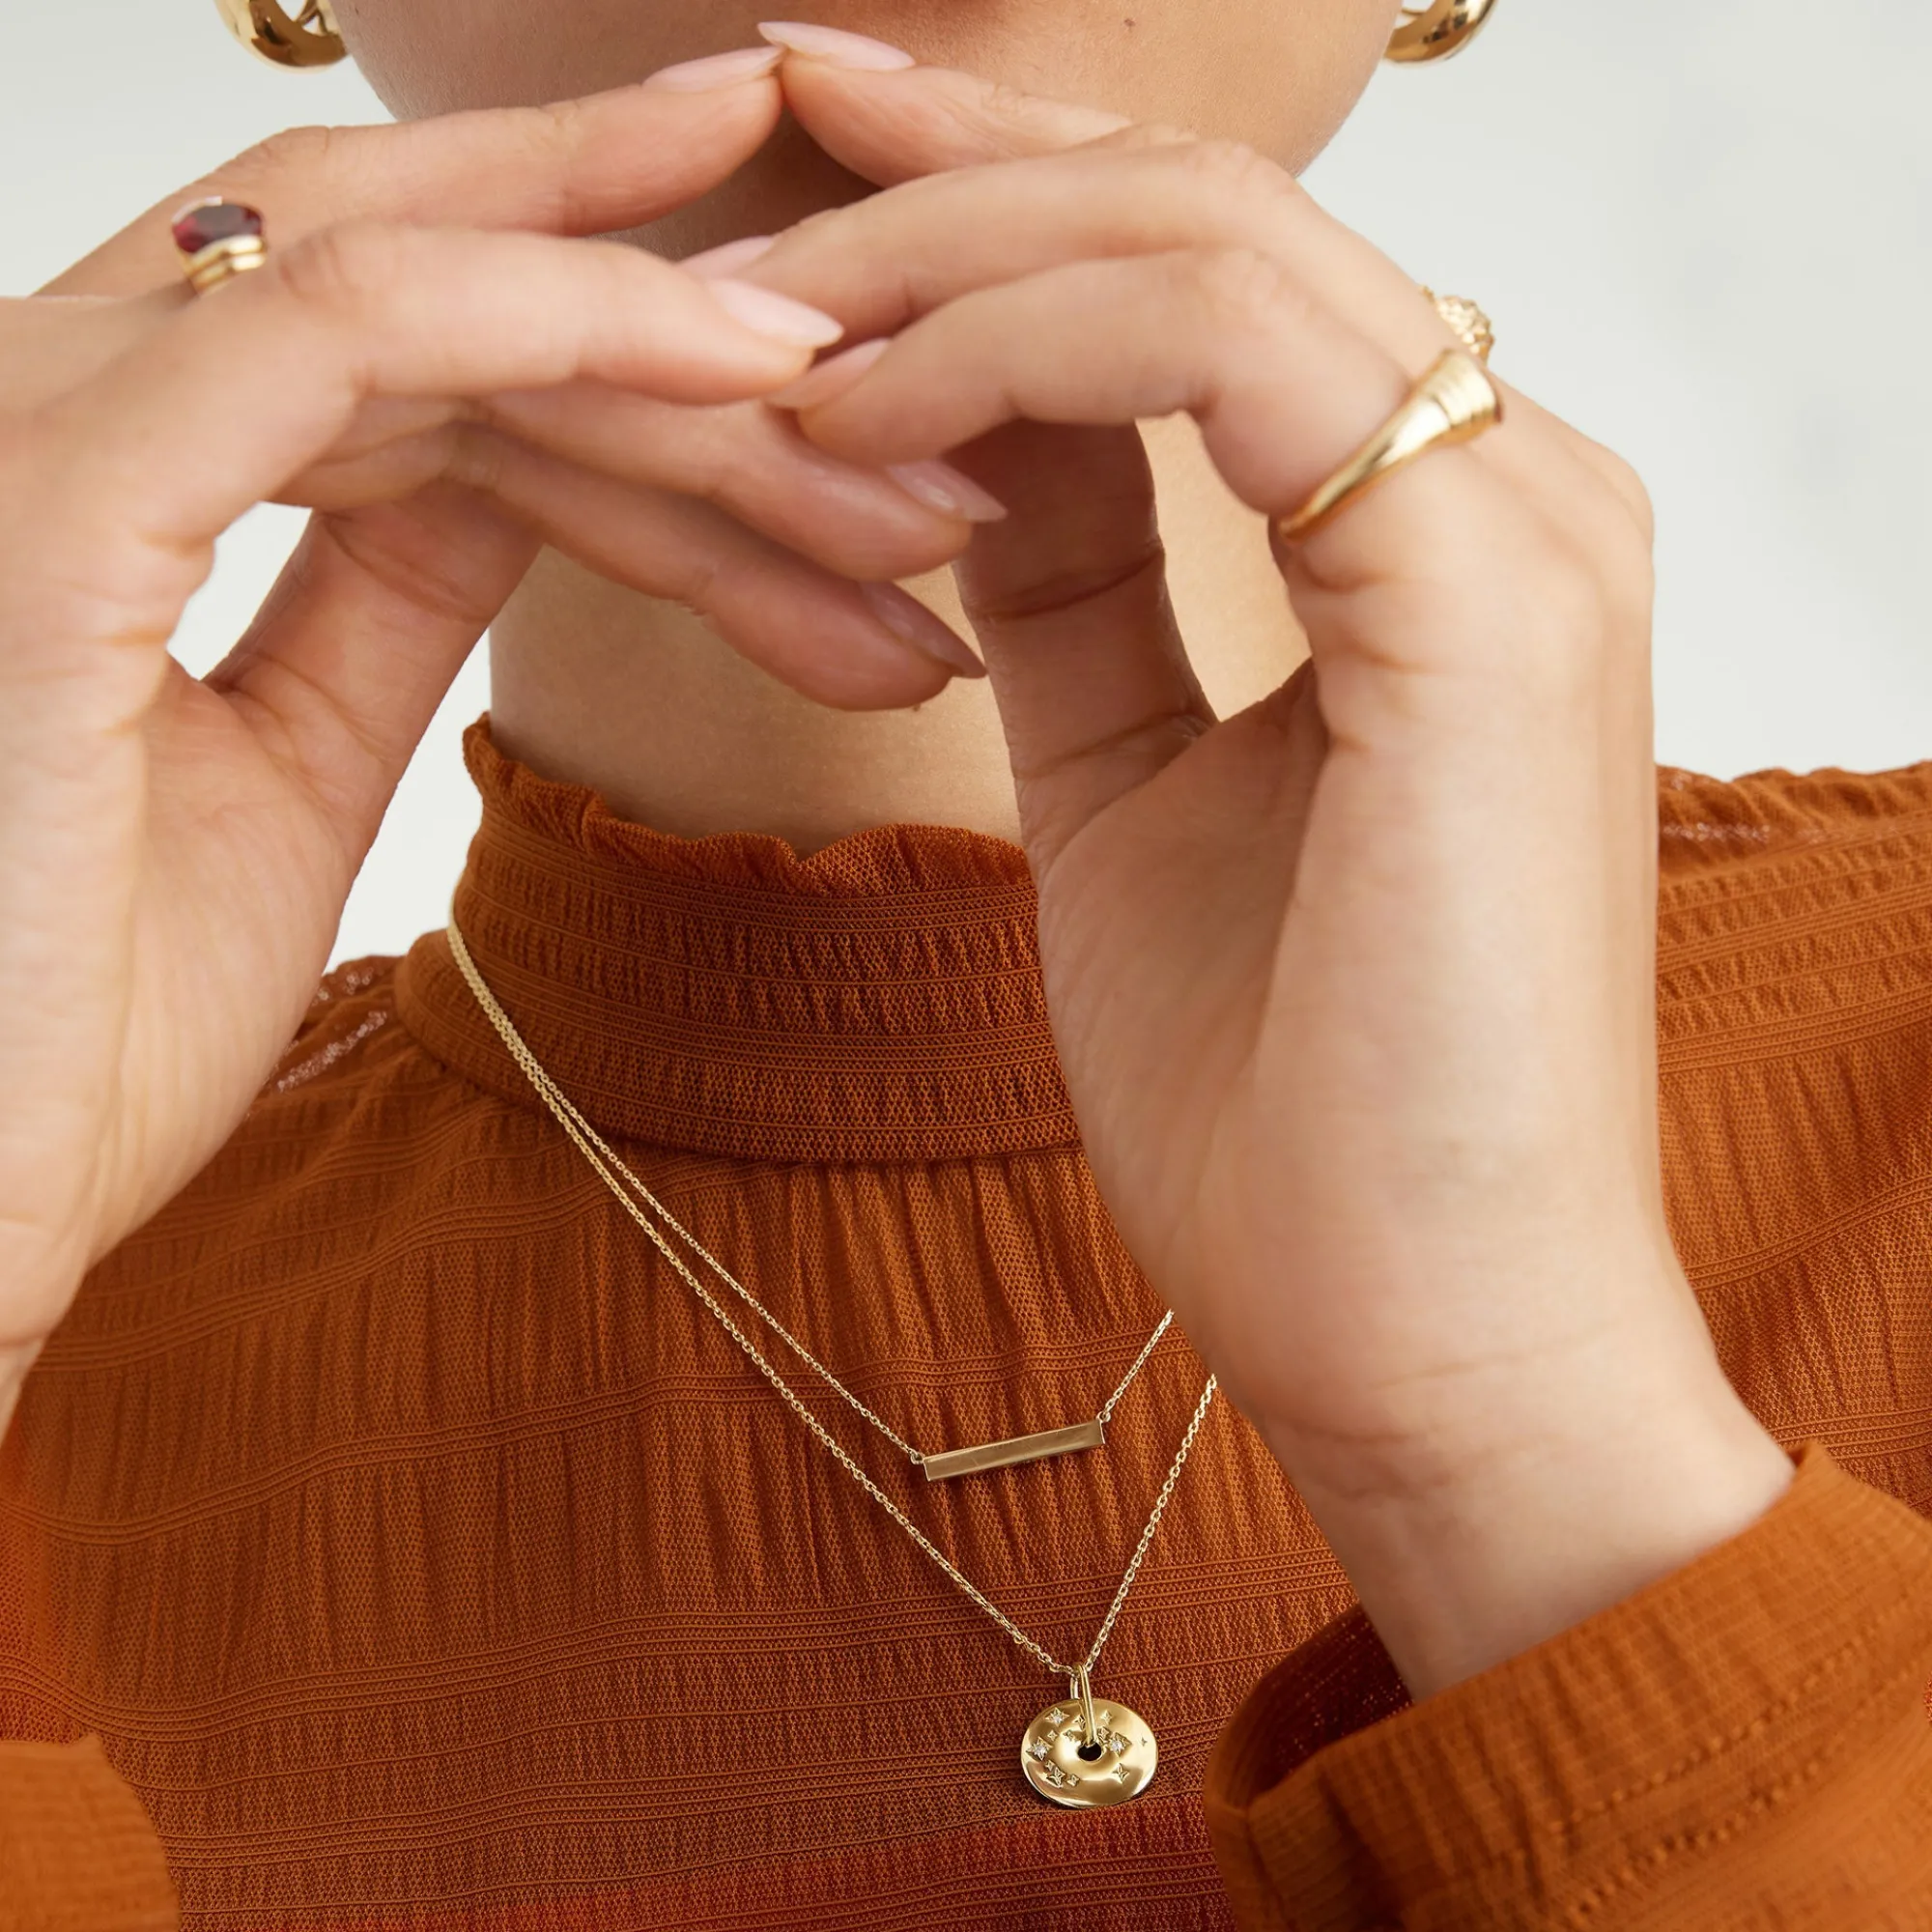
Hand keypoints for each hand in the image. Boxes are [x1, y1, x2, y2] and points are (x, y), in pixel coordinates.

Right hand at [0, 65, 987, 1431]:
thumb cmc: (72, 1029)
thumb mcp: (283, 774)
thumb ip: (379, 597)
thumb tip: (516, 489)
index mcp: (132, 463)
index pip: (440, 360)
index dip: (655, 382)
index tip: (857, 445)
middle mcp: (84, 391)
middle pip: (465, 308)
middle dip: (727, 386)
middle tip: (950, 476)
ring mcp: (53, 415)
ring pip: (443, 296)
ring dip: (705, 371)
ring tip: (922, 460)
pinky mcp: (53, 483)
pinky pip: (346, 329)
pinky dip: (562, 322)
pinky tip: (758, 368)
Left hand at [745, 53, 1796, 1694]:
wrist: (1420, 1338)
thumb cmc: (1289, 1113)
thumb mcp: (1133, 798)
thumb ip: (1082, 602)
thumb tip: (963, 459)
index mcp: (1437, 541)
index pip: (1201, 284)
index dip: (992, 206)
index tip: (804, 188)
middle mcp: (1508, 492)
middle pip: (1200, 209)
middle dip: (947, 166)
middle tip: (743, 144)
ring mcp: (1517, 528)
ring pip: (1210, 239)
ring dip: (950, 249)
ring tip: (754, 314)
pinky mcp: (1486, 600)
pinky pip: (1223, 355)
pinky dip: (1013, 353)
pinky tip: (851, 424)